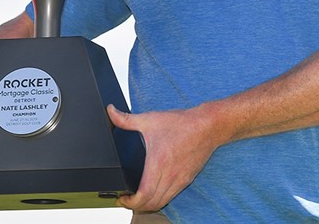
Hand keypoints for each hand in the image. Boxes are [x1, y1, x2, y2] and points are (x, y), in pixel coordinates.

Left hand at [107, 104, 222, 211]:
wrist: (208, 126)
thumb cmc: (181, 124)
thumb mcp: (150, 119)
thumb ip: (126, 119)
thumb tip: (110, 112)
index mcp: (158, 164)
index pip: (144, 196)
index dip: (130, 202)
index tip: (122, 197)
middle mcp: (170, 176)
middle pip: (152, 204)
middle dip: (136, 206)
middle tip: (126, 198)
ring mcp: (180, 180)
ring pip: (162, 202)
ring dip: (149, 204)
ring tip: (138, 196)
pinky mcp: (187, 179)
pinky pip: (171, 196)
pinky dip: (160, 198)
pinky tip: (154, 190)